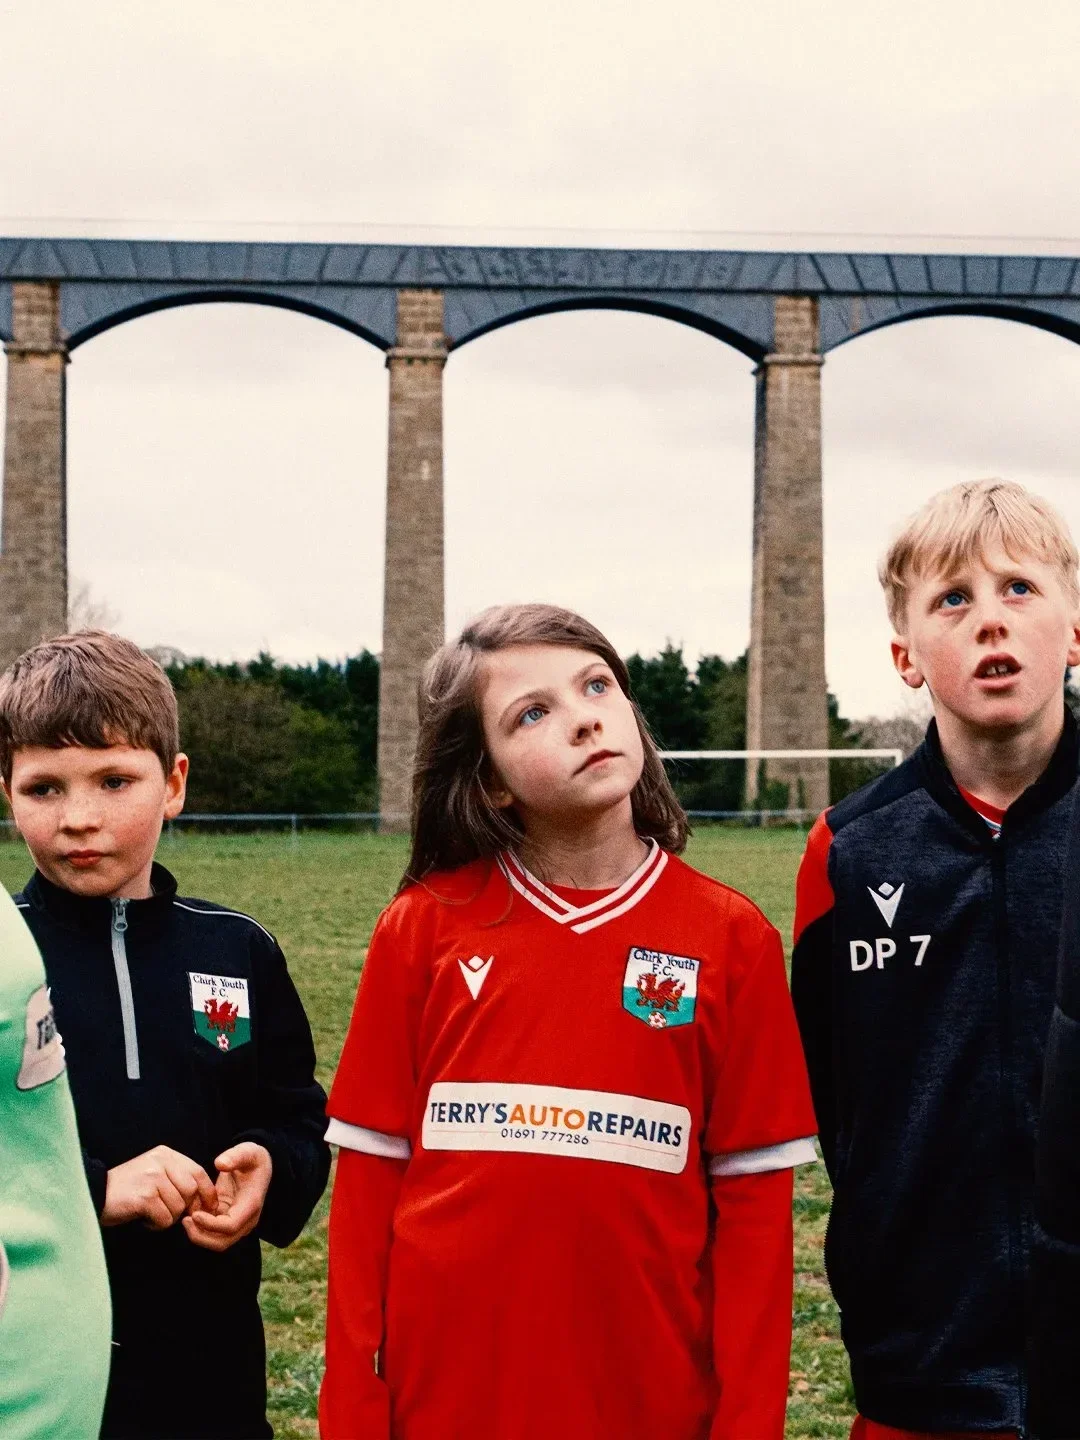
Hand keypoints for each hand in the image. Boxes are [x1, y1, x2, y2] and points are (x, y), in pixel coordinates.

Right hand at [102, 1145, 218, 1229]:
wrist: (94, 1194)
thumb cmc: (126, 1189)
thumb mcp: (153, 1173)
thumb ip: (175, 1178)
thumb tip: (202, 1199)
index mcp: (165, 1154)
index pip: (198, 1172)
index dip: (206, 1192)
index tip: (207, 1207)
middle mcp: (161, 1162)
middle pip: (191, 1191)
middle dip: (184, 1208)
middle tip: (167, 1213)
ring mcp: (152, 1178)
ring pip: (178, 1207)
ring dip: (167, 1217)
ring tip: (150, 1213)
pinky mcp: (144, 1197)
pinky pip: (164, 1218)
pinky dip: (156, 1225)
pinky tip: (143, 1219)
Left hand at [183, 1142, 271, 1252]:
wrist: (258, 1166)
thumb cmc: (252, 1158)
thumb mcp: (248, 1151)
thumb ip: (235, 1156)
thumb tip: (220, 1164)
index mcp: (251, 1205)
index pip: (231, 1226)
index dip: (211, 1225)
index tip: (194, 1214)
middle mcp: (246, 1220)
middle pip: (222, 1242)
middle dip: (201, 1236)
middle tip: (185, 1220)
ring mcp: (238, 1223)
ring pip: (217, 1242)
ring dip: (199, 1235)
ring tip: (185, 1219)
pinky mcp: (228, 1222)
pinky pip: (213, 1234)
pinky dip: (200, 1229)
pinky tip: (190, 1215)